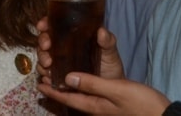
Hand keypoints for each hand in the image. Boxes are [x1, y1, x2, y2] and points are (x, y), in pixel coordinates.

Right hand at [36, 17, 124, 83]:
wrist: (108, 89)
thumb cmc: (110, 66)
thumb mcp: (110, 51)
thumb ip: (107, 41)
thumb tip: (101, 31)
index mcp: (73, 35)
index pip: (55, 24)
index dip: (46, 23)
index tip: (42, 25)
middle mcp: (63, 46)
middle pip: (45, 39)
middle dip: (42, 42)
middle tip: (46, 47)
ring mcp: (59, 62)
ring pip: (43, 56)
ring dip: (41, 60)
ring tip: (48, 66)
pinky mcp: (57, 76)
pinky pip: (46, 74)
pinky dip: (44, 76)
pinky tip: (47, 78)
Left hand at [37, 72, 170, 114]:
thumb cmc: (141, 103)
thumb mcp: (116, 90)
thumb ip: (92, 84)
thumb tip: (67, 77)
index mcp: (94, 105)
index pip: (67, 98)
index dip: (52, 91)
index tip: (38, 83)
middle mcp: (96, 107)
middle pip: (71, 98)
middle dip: (57, 88)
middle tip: (45, 74)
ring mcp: (105, 106)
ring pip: (81, 95)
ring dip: (68, 86)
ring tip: (59, 74)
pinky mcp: (113, 102)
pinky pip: (91, 93)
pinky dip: (82, 84)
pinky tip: (84, 77)